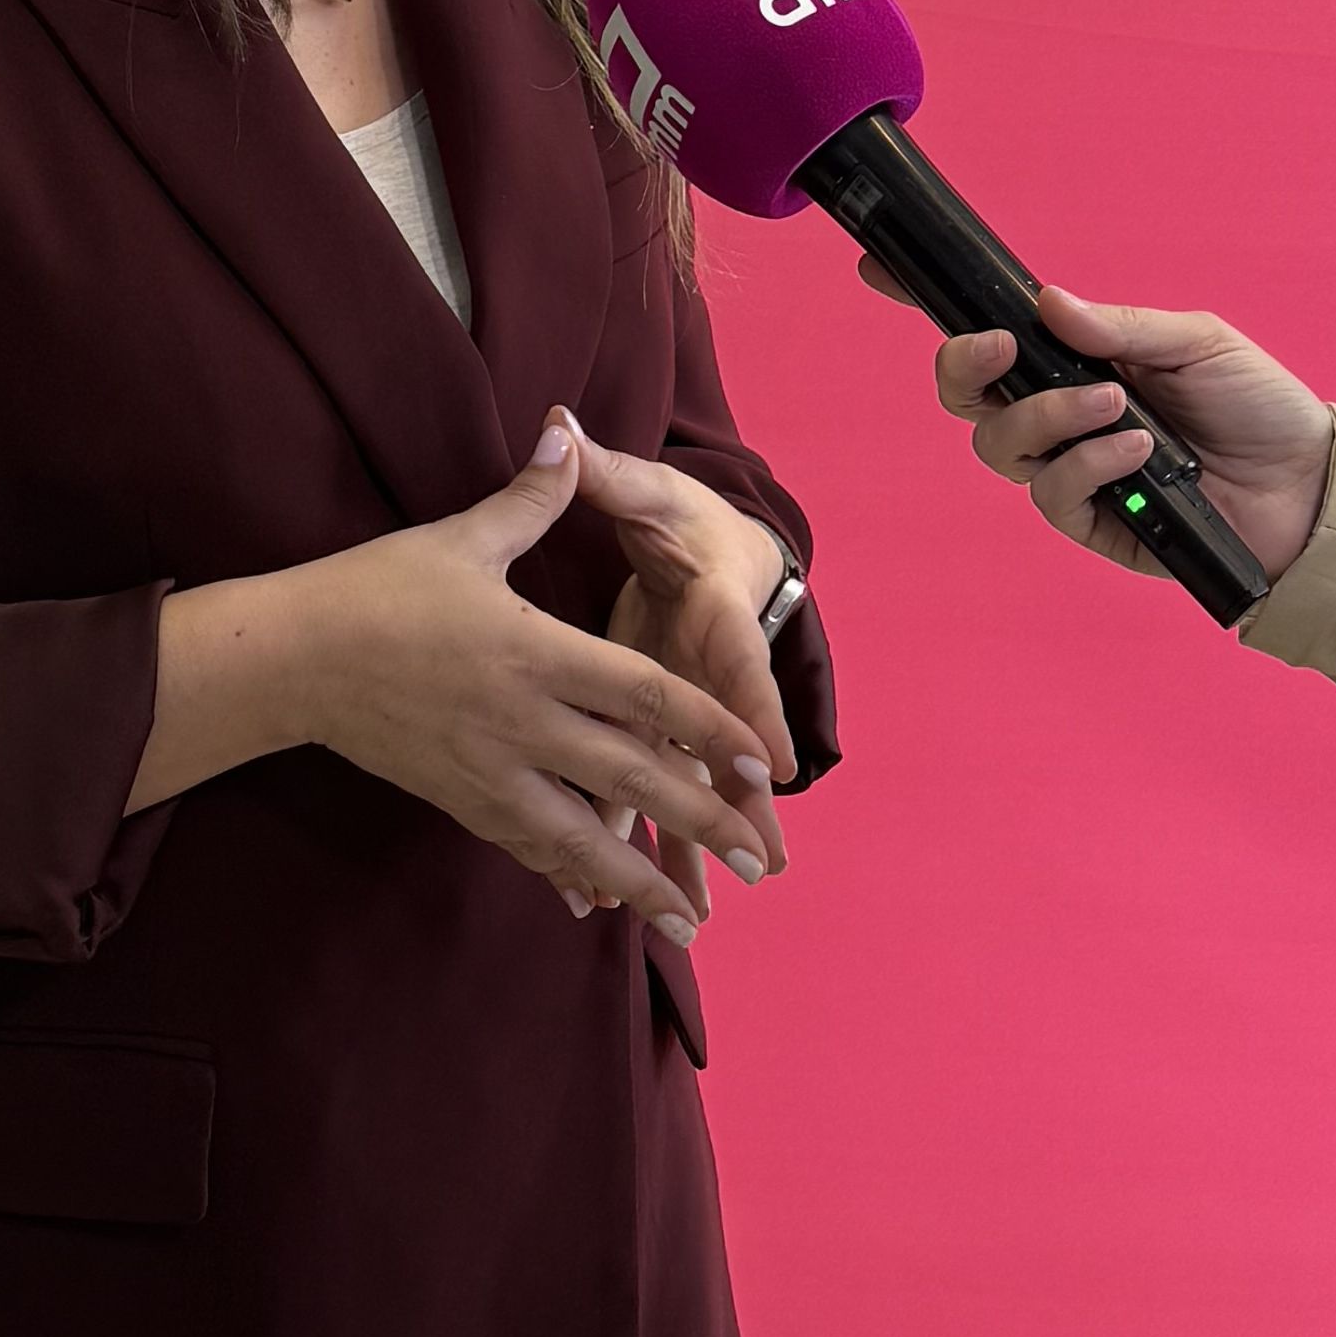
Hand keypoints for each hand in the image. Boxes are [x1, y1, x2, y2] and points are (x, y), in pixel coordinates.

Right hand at [217, 413, 785, 937]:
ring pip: (581, 836)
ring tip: (691, 921)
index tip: (761, 762)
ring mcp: (490, 771)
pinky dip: (568, 876)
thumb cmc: (378, 589)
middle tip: (759, 863)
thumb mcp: (461, 537)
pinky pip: (527, 847)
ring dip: (641, 877)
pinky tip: (600, 907)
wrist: (293, 659)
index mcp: (536, 652)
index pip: (644, 693)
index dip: (709, 728)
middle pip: (630, 777)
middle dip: (701, 820)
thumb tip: (566, 429)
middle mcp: (522, 722)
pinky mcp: (460, 800)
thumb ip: (531, 498)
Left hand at [565, 425, 799, 912]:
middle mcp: (706, 679)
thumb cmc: (688, 524)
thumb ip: (603, 473)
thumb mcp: (651, 495)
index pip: (741, 667)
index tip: (774, 762)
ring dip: (685, 849)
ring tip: (689, 914)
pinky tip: (603, 899)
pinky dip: (624, 847)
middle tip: (763, 863)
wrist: (719, 556)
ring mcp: (680, 717)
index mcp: (716, 618)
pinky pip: (637, 798)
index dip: (757, 714)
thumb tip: (561, 422)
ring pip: (680, 789)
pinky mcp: (650, 735)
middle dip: (739, 808)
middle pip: (724, 751)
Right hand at [860, 268, 1334, 587]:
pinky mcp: (1092, 523)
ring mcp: (1072, 470)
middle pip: (965, 397)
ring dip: (1048, 417)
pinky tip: (1138, 452)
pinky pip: (1052, 494)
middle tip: (1003, 345)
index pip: (990, 334)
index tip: (882, 270)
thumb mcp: (1196, 342)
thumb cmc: (1257, 406)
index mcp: (1078, 362)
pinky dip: (1089, 464)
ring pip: (999, 446)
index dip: (930, 305)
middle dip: (963, 366)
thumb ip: (1118, 327)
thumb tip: (1045, 301)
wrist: (1308, 488)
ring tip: (1117, 406)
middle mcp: (1061, 416)